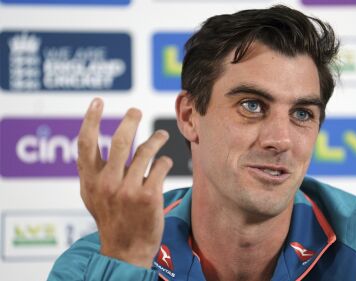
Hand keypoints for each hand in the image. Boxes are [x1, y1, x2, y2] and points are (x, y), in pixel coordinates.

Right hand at [77, 98, 171, 267]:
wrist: (126, 249)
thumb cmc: (111, 219)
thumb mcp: (92, 196)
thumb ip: (91, 171)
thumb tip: (90, 141)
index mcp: (90, 181)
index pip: (86, 143)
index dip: (90, 119)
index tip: (97, 102)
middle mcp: (107, 183)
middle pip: (120, 141)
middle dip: (130, 120)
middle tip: (136, 111)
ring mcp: (128, 190)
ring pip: (145, 151)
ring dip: (156, 138)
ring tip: (161, 135)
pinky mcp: (149, 196)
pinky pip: (160, 166)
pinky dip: (164, 160)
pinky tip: (164, 162)